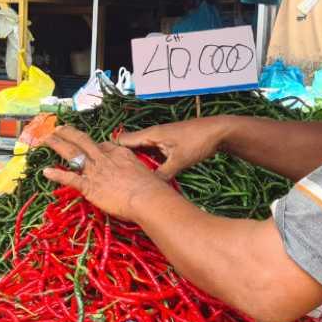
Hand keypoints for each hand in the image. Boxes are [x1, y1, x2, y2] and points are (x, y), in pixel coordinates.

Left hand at [42, 126, 168, 222]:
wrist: (147, 197)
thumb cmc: (151, 188)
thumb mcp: (144, 170)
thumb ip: (134, 169)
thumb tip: (134, 173)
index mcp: (119, 153)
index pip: (102, 145)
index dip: (93, 145)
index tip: (87, 145)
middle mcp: (104, 158)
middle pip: (82, 141)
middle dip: (68, 133)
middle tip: (58, 128)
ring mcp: (95, 171)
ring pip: (72, 153)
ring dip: (57, 145)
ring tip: (45, 139)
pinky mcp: (89, 186)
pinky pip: (69, 178)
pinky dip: (57, 175)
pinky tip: (45, 172)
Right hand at [114, 117, 230, 179]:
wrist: (218, 131)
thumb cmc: (198, 142)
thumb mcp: (179, 161)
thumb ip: (162, 174)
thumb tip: (149, 189)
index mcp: (150, 135)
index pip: (122, 141)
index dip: (111, 152)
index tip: (103, 166)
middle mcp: (152, 135)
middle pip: (129, 147)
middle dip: (120, 160)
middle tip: (111, 176)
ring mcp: (160, 139)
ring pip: (140, 152)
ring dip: (135, 163)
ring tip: (125, 178)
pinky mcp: (167, 144)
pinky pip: (151, 154)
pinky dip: (147, 163)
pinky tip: (146, 175)